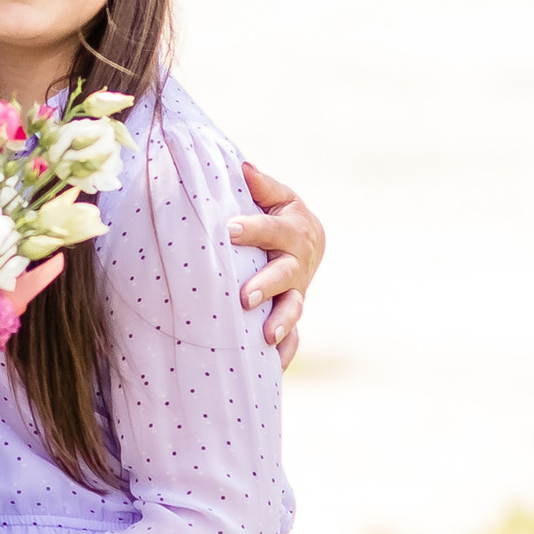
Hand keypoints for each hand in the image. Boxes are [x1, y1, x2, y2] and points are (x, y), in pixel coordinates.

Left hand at [230, 158, 324, 365]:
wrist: (306, 241)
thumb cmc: (279, 214)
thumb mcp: (276, 196)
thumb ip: (260, 184)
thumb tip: (241, 165)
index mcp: (296, 228)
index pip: (273, 228)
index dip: (252, 228)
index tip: (227, 228)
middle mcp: (300, 262)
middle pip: (286, 274)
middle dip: (266, 284)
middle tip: (244, 296)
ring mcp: (298, 291)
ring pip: (293, 308)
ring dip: (281, 322)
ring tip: (265, 337)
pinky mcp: (292, 315)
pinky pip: (293, 338)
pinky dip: (284, 353)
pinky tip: (272, 368)